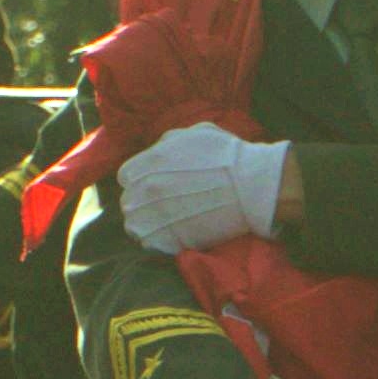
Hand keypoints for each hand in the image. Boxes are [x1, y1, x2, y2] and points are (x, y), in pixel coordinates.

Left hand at [117, 123, 289, 254]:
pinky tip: (174, 234)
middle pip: (128, 203)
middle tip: (161, 206)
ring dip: (146, 225)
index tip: (152, 186)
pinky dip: (159, 241)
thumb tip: (156, 153)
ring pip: (135, 226)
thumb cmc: (227, 155)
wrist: (252, 185)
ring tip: (165, 223)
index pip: (125, 177)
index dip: (138, 181)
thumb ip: (166, 144)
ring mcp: (156, 216)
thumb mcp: (192, 134)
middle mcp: (146, 190)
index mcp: (148, 162)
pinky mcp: (170, 240)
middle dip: (141, 204)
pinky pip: (151, 244)